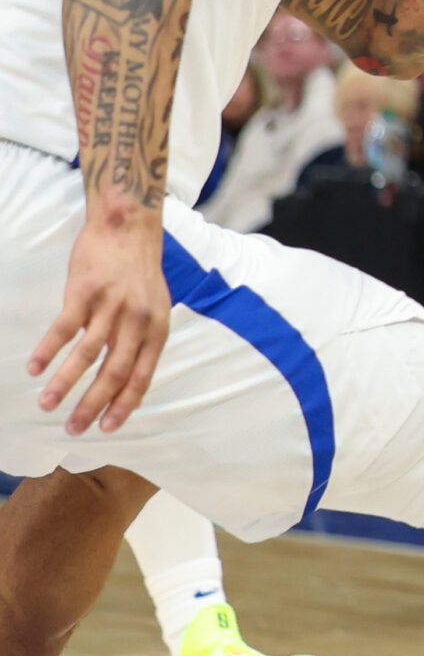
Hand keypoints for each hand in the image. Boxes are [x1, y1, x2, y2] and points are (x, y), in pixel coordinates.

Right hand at [28, 222, 169, 434]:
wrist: (129, 226)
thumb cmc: (139, 272)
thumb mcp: (156, 307)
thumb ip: (142, 340)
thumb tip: (129, 378)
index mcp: (157, 329)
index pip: (141, 376)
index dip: (124, 404)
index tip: (107, 428)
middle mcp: (137, 322)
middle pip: (113, 372)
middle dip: (92, 404)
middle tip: (73, 429)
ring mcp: (111, 306)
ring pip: (86, 354)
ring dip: (64, 383)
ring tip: (46, 405)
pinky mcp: (85, 292)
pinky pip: (64, 328)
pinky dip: (48, 350)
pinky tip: (34, 368)